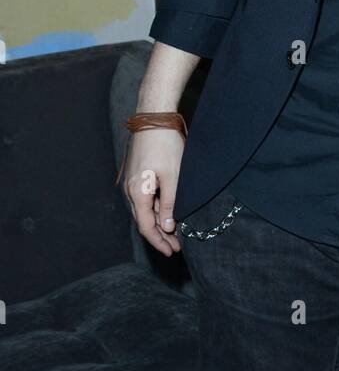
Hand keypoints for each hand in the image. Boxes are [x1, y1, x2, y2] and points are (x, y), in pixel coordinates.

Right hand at [120, 128, 185, 256]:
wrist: (153, 118)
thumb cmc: (165, 145)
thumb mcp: (173, 176)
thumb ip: (170, 203)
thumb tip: (167, 226)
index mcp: (138, 193)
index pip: (147, 227)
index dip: (159, 242)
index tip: (173, 252)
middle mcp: (130, 190)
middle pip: (144, 221)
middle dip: (160, 236)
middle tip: (176, 247)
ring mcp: (132, 182)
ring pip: (144, 211)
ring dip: (158, 223)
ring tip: (174, 234)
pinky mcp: (137, 175)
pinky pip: (145, 199)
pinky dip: (156, 210)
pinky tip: (167, 212)